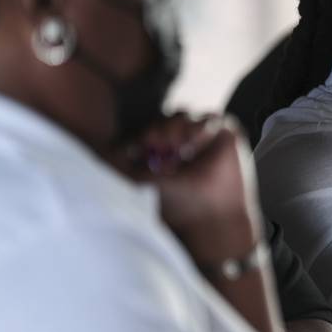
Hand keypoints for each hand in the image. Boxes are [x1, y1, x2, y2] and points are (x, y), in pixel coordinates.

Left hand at [126, 113, 261, 262]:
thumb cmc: (180, 206)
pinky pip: (211, 118)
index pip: (151, 128)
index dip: (146, 132)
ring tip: (180, 148)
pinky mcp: (226, 134)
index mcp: (165, 151)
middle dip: (161, 128)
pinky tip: (194, 145)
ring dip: (178, 127)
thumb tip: (106, 149)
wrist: (212, 216)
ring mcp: (205, 138)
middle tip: (161, 144)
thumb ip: (124, 166)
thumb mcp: (144, 183)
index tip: (143, 145)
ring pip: (185, 114)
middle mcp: (184, 142)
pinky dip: (200, 128)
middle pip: (166, 117)